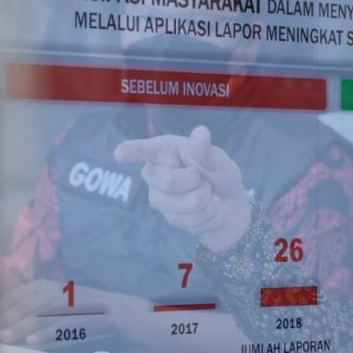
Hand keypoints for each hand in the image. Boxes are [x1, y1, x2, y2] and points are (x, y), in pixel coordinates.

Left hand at [0, 278, 147, 345]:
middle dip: (5, 320)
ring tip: (5, 338)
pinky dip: (45, 335)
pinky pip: (59, 327)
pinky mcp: (80, 318)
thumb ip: (31, 309)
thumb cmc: (78, 309)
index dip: (0, 309)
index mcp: (45, 286)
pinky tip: (32, 343)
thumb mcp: (53, 301)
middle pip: (24, 306)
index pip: (17, 295)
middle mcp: (55, 292)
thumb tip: (3, 324)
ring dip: (20, 328)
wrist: (114, 310)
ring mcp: (68, 305)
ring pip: (38, 316)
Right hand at [114, 125, 251, 251]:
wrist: (231, 204)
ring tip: (209, 194)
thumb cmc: (219, 174)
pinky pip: (194, 220)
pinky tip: (210, 209)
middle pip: (168, 182)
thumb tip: (201, 132)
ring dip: (208, 201)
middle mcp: (155, 173)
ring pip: (186, 205)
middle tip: (205, 181)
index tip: (120, 153)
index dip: (133, 151)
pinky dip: (211, 215)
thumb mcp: (219, 161)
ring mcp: (159, 197)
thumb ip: (206, 152)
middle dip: (198, 183)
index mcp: (164, 151)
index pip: (145, 150)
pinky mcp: (169, 218)